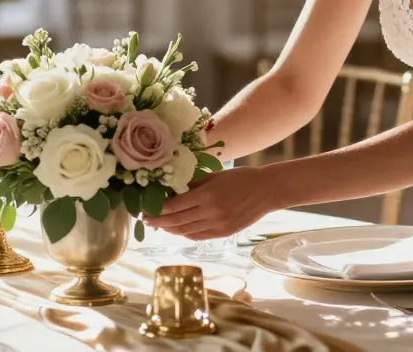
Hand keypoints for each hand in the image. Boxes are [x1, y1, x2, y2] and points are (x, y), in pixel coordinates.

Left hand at [145, 166, 274, 239]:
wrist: (266, 191)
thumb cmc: (240, 178)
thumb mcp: (215, 176)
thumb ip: (193, 184)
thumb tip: (171, 189)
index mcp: (207, 195)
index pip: (174, 206)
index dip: (157, 209)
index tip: (145, 208)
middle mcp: (210, 212)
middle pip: (176, 221)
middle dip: (158, 221)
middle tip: (145, 220)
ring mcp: (217, 225)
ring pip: (185, 231)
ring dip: (170, 229)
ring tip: (159, 225)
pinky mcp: (223, 233)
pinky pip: (198, 236)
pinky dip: (185, 234)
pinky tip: (177, 230)